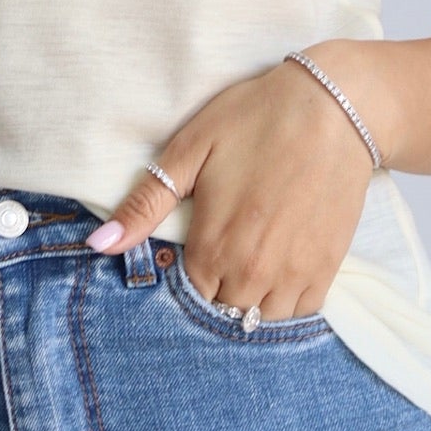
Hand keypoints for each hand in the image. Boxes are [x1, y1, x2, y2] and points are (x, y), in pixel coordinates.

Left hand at [84, 44, 385, 316]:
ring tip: (245, 272)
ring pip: (261, 322)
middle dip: (214, 299)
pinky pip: (301, 313)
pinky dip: (285, 305)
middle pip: (222, 317)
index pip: (186, 301)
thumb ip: (144, 205)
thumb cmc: (254, 120)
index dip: (182, 284)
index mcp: (211, 247)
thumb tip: (97, 245)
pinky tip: (276, 276)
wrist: (332, 107)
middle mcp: (251, 272)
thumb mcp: (190, 151)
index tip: (186, 261)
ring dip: (249, 307)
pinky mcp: (326, 268)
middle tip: (216, 264)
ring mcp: (292, 274)